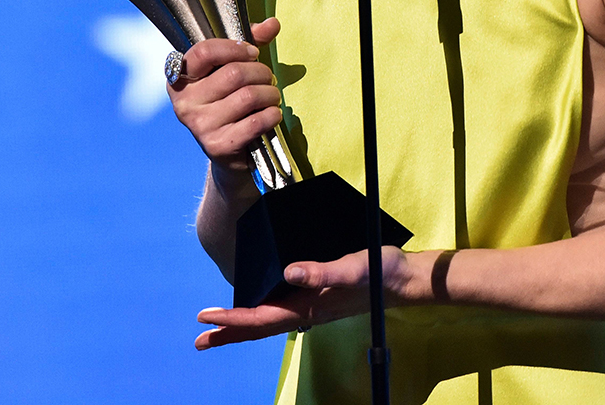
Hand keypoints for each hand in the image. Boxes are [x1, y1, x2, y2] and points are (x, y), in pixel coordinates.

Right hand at [168, 18, 282, 174]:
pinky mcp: (218, 146)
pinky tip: (272, 114)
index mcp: (180, 79)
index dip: (234, 48)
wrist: (230, 150)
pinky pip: (256, 121)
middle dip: (261, 72)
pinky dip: (272, 115)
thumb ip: (251, 43)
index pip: (204, 52)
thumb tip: (273, 24)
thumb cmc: (230, 99)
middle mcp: (184, 103)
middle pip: (234, 74)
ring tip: (272, 96)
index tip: (252, 53)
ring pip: (248, 96)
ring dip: (270, 94)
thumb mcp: (234, 68)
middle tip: (268, 78)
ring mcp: (199, 126)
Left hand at [195, 246, 419, 348]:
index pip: (262, 318)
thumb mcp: (352, 267)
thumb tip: (287, 273)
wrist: (404, 279)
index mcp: (309, 307)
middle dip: (230, 332)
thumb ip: (321, 271)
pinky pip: (283, 310)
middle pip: (260, 327)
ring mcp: (314, 306)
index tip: (206, 318)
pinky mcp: (320, 297)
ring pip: (270, 320)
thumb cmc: (380, 272)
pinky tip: (262, 305)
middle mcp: (307, 311)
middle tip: (200, 338)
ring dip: (243, 325)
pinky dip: (263, 312)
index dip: (232, 319)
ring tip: (219, 327)